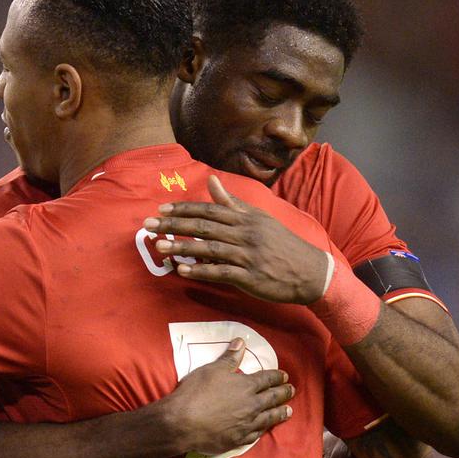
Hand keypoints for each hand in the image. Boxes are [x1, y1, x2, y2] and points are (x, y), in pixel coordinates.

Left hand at [143, 175, 329, 303]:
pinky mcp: (250, 276)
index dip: (183, 209)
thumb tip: (212, 180)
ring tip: (159, 247)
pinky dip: (202, 271)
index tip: (161, 209)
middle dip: (174, 225)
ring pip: (209, 249)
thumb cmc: (281, 244)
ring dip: (182, 248)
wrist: (309, 271)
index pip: (209, 209)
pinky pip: (222, 272)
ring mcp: (247, 255)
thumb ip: (232, 202)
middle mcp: (244, 233)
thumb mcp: (259, 218)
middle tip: (149, 225)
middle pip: (204, 226)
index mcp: (245, 218)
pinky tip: (183, 270)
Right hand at [152, 338, 293, 455]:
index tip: (285, 376)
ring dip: (280, 413)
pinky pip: (256, 434)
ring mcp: (247, 424)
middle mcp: (252, 405)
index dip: (277, 376)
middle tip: (292, 391)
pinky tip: (265, 429)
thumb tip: (242, 342)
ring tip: (289, 411)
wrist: (183, 422)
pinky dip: (263, 430)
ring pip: (269, 418)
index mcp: (246, 386)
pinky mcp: (239, 440)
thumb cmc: (196, 392)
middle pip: (272, 398)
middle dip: (283, 393)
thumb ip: (229, 358)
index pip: (267, 379)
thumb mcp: (212, 369)